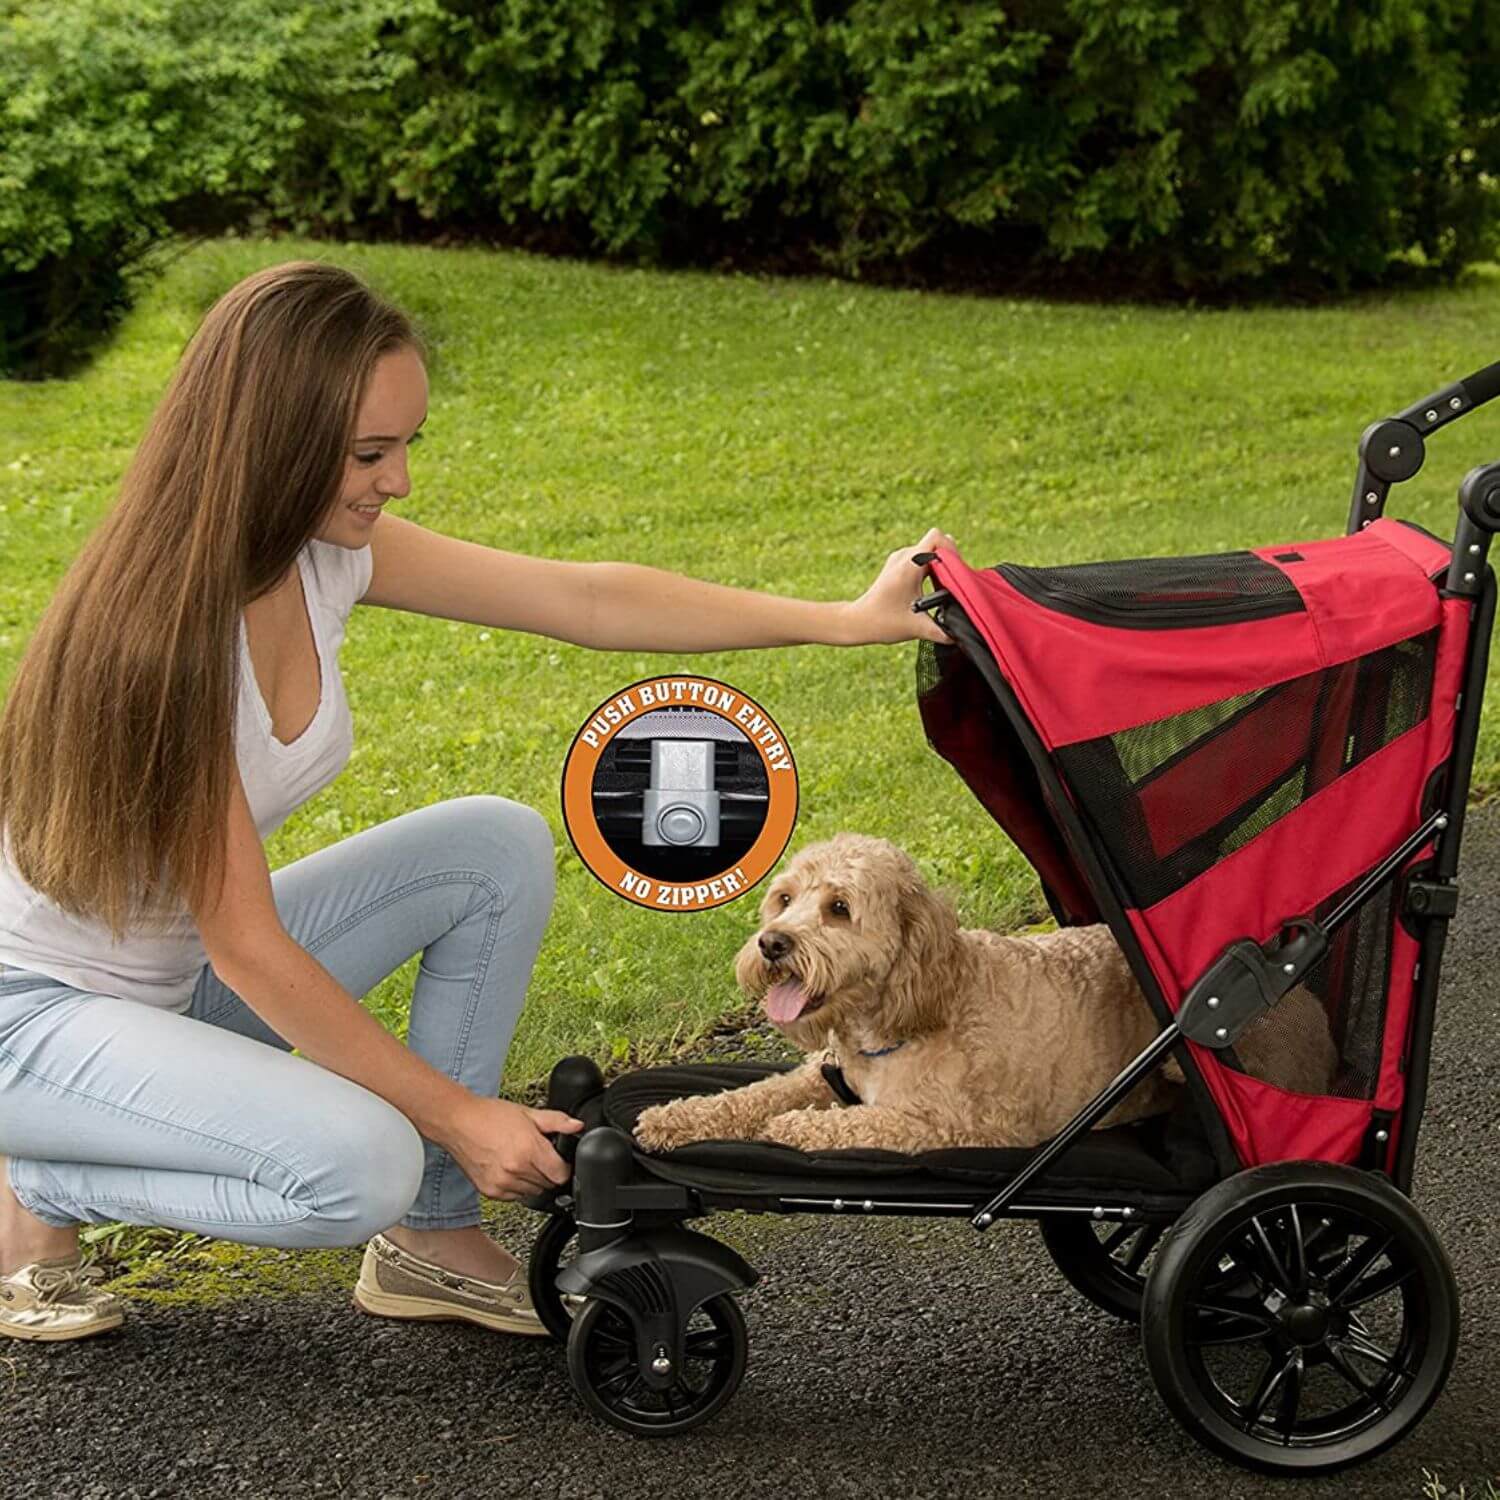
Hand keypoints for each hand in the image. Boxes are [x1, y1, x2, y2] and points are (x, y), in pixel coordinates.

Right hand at [443, 1095, 583, 1200]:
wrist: (458, 1122)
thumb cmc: (490, 1116)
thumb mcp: (528, 1113)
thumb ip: (557, 1121)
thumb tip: (577, 1126)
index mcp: (528, 1149)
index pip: (561, 1175)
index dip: (564, 1167)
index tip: (560, 1160)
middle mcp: (516, 1170)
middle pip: (548, 1184)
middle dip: (548, 1171)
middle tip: (538, 1155)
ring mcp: (502, 1183)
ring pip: (533, 1192)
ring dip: (533, 1180)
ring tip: (522, 1160)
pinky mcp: (491, 1192)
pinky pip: (516, 1197)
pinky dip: (517, 1186)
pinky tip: (510, 1168)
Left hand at [841, 526, 963, 645]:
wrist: (858, 621)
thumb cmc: (882, 622)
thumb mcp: (917, 629)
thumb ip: (942, 632)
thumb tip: (961, 637)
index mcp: (909, 565)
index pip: (938, 538)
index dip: (953, 552)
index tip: (956, 573)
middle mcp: (904, 556)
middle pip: (938, 543)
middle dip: (951, 560)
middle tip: (953, 583)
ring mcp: (901, 558)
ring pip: (931, 549)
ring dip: (942, 565)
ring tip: (945, 586)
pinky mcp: (899, 564)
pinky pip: (923, 557)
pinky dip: (933, 568)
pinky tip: (934, 587)